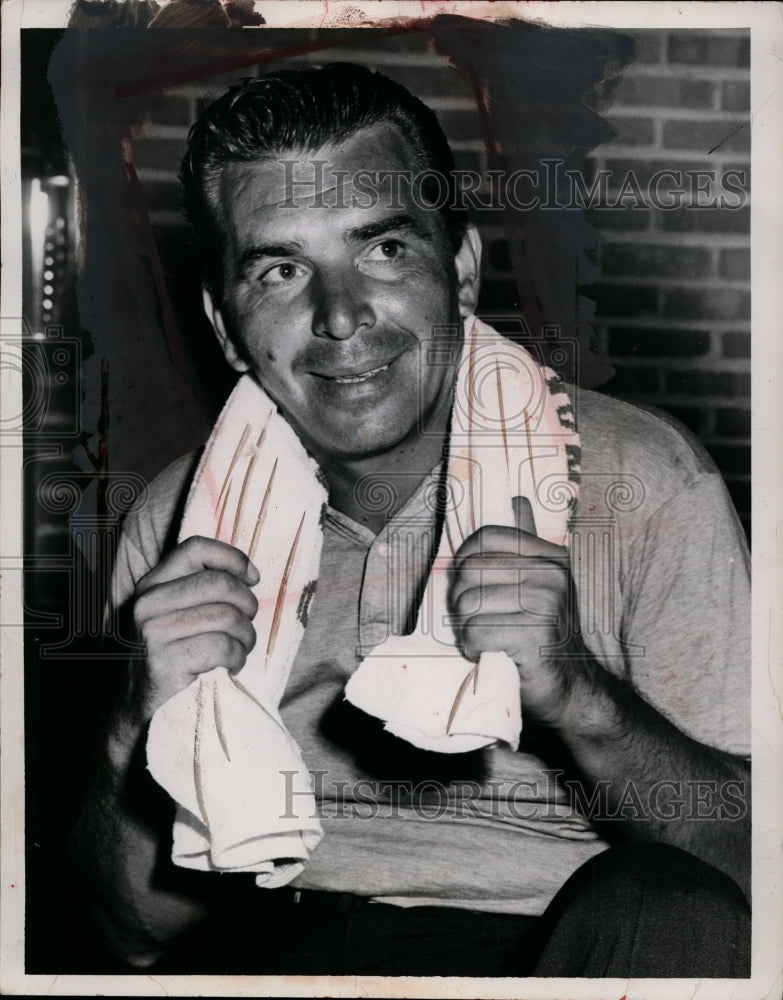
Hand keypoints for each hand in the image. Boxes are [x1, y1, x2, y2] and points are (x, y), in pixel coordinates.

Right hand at [123, 536, 259, 721]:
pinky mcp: (164, 662)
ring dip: (246, 636)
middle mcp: (147, 603)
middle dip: (247, 603)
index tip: (252, 578)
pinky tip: (231, 665)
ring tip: (241, 648)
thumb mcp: (174, 615)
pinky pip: (222, 648)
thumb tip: (248, 575)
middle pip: (219, 583)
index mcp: (151, 584)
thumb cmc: (170, 656)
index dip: (232, 558)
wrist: (138, 710)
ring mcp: (153, 632)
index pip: (195, 548)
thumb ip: (198, 590)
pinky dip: (237, 658)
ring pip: (227, 617)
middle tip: (248, 623)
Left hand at [449, 499, 589, 725]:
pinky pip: (475, 633)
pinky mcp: (534, 636)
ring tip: (488, 640)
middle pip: (468, 573)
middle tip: (480, 623)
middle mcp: (552, 576)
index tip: (470, 588)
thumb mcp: (540, 583)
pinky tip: (492, 654)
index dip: (464, 562)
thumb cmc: (545, 636)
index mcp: (551, 558)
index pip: (485, 538)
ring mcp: (546, 605)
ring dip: (467, 630)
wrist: (572, 689)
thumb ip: (526, 544)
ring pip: (467, 605)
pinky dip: (474, 649)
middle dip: (461, 604)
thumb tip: (518, 498)